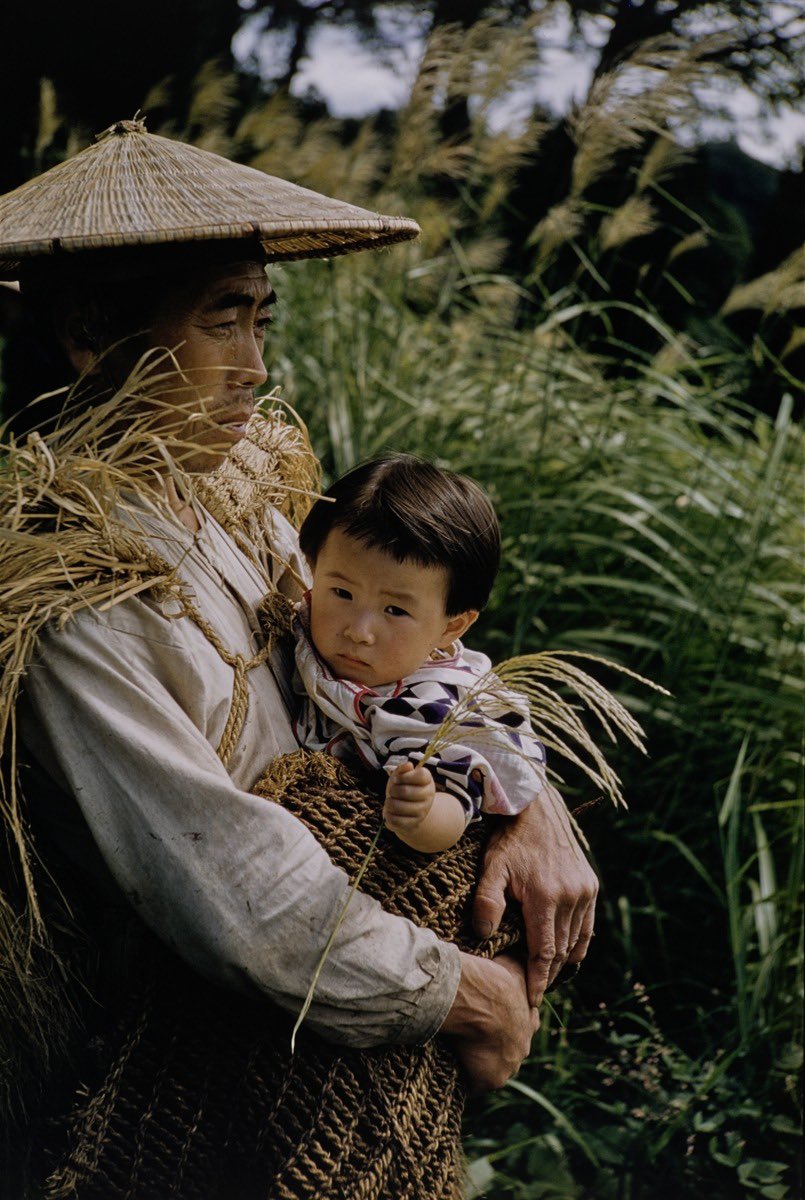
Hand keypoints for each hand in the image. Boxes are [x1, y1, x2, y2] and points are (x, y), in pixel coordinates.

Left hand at [383, 762, 435, 834]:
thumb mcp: (401, 777)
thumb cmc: (403, 789)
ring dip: (389, 803)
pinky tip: (390, 812)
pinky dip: (388, 815)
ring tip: (390, 802)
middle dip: (393, 790)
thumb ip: (403, 769)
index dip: (404, 776)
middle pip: (405, 791)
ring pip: (397, 806)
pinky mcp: (414, 824)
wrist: (408, 811)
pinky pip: (395, 820)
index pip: (420, 775)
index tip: (396, 779)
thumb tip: (408, 765)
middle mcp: (429, 796)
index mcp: (427, 781)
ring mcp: (422, 811)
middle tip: (392, 791)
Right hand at [441, 952, 538, 1092]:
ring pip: (493, 1067)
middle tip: (471, 1036)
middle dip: (494, 1045)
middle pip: (508, 1050)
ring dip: (477, 1062)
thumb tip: (515, 954)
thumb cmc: (493, 976)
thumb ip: (515, 967)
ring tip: (455, 1052)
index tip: (490, 1018)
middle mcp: (523, 1045)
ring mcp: (509, 1065)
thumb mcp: (511, 965)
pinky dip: (463, 1078)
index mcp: (530, 1019)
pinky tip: (448, 1068)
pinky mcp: (490, 1079)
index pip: (523, 1025)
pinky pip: (474, 1083)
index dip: (506, 1022)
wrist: (480, 998)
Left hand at [472, 784, 597, 1006]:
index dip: (538, 979)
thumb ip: (487, 902)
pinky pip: (587, 925)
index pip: (544, 952)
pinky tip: (567, 955)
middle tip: (535, 992)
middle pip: (561, 950)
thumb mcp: (492, 868)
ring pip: (576, 940)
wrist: (536, 810)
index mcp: (545, 896)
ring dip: (564, 961)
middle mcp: (571, 897)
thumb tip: (484, 936)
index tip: (532, 1000)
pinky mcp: (590, 885)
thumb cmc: (509, 840)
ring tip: (548, 977)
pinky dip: (579, 943)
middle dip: (549, 974)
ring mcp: (584, 891)